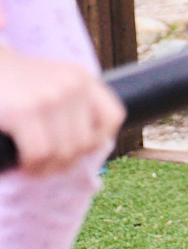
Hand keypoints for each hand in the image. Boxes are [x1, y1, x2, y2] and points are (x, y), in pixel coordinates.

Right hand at [0, 46, 122, 175]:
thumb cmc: (14, 83)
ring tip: (33, 167)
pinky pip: (40, 154)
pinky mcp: (25, 112)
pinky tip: (21, 165)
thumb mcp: (53, 84)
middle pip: (86, 143)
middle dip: (65, 163)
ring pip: (64, 152)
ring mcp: (51, 98)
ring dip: (46, 168)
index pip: (113, 117)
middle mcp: (73, 86)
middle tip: (45, 166)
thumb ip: (72, 105)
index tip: (77, 151)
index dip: (98, 141)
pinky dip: (31, 166)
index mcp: (83, 79)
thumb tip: (89, 146)